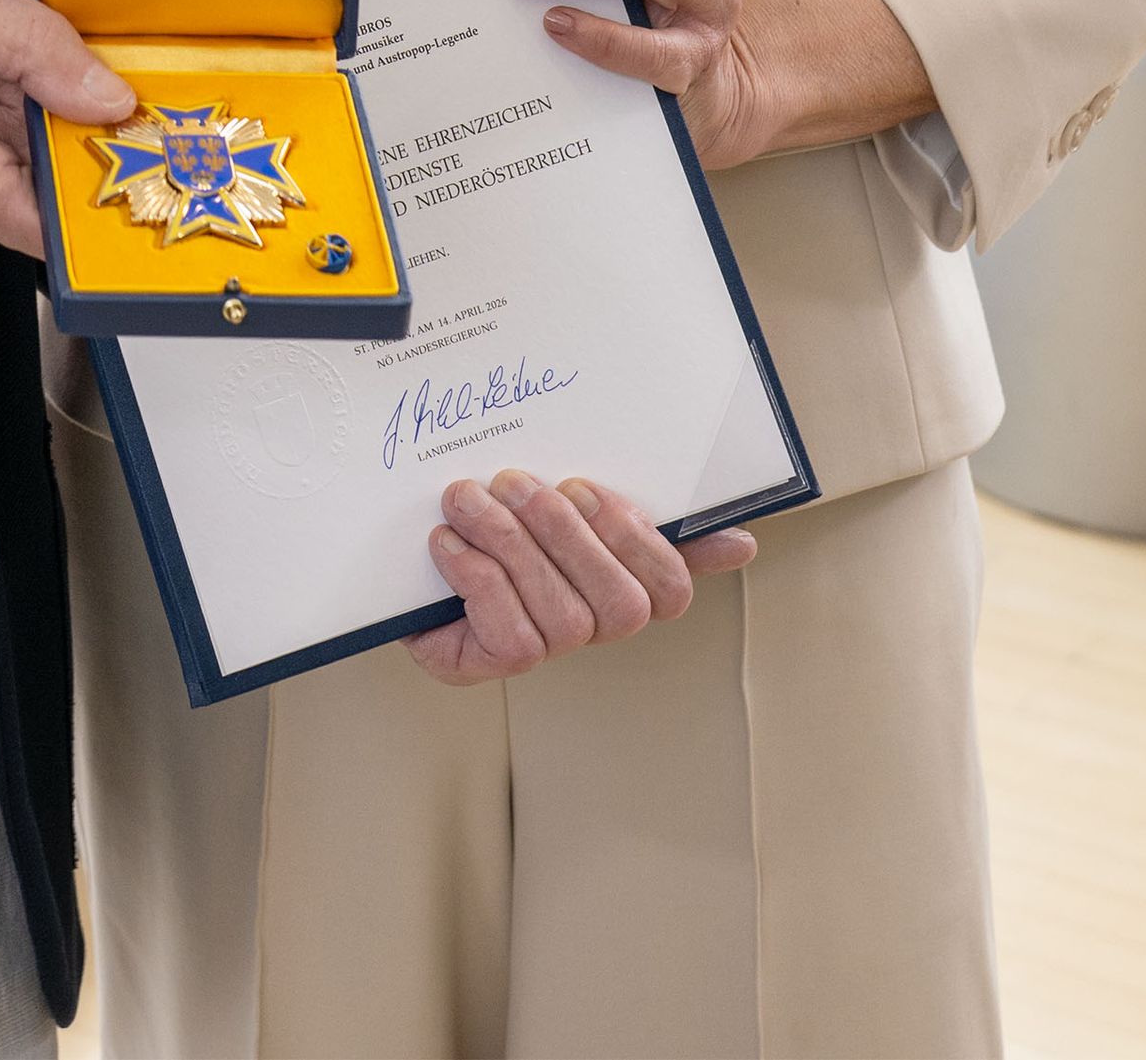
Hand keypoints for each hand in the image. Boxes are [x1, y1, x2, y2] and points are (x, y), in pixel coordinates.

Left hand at [402, 472, 755, 685]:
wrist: (404, 557)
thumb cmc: (499, 526)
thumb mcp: (566, 504)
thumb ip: (642, 518)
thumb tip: (740, 542)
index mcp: (618, 584)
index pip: (671, 591)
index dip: (637, 542)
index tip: (588, 487)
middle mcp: (589, 626)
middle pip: (618, 604)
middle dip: (565, 535)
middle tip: (513, 482)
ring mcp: (541, 650)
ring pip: (558, 613)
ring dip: (508, 545)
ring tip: (466, 498)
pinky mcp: (487, 664)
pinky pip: (508, 637)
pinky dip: (475, 580)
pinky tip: (447, 543)